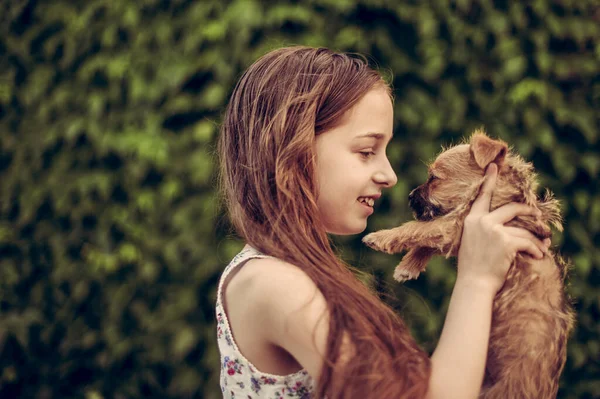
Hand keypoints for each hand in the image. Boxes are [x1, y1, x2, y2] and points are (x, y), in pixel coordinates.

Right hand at [457, 163, 549, 292]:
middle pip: (512, 208)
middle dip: (528, 211)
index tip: (494, 167)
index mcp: (471, 220)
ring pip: (523, 230)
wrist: (473, 283)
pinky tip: (538, 255)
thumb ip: (482, 231)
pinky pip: (527, 242)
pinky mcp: (506, 241)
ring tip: (541, 248)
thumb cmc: (472, 268)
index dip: (489, 180)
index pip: (482, 196)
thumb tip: (503, 227)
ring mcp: (494, 230)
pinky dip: (535, 250)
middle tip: (537, 215)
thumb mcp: (471, 243)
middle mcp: (482, 221)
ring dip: (535, 240)